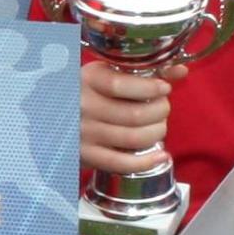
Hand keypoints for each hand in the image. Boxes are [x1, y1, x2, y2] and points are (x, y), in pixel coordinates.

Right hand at [81, 56, 173, 181]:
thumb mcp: (106, 74)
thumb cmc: (87, 91)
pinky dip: (148, 161)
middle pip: (135, 114)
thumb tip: (180, 70)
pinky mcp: (87, 156)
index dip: (151, 88)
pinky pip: (123, 164)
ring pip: (134, 138)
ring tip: (159, 126)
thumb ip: (143, 71)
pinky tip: (161, 155)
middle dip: (160, 111)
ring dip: (157, 132)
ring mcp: (85, 134)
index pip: (122, 85)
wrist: (53, 115)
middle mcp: (84, 107)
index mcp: (88, 80)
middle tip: (162, 108)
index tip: (164, 88)